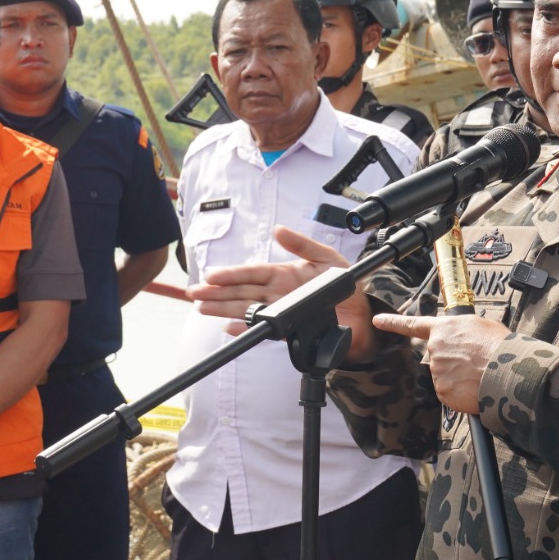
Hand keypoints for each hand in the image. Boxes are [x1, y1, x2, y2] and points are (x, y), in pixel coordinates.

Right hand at [189, 228, 369, 340]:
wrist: (363, 316)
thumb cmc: (346, 285)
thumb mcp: (327, 258)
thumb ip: (303, 245)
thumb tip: (278, 230)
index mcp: (284, 273)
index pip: (252, 272)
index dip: (232, 274)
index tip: (213, 275)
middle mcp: (277, 293)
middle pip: (242, 292)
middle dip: (217, 292)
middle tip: (195, 293)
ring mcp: (280, 311)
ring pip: (246, 309)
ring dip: (223, 309)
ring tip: (202, 308)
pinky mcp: (287, 329)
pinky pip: (263, 329)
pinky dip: (246, 329)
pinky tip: (230, 330)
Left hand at [371, 312, 508, 414]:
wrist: (506, 370)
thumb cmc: (500, 346)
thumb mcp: (481, 327)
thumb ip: (464, 332)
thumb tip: (465, 341)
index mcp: (444, 329)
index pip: (413, 325)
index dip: (393, 323)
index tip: (377, 321)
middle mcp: (435, 348)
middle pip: (439, 359)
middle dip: (454, 364)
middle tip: (476, 365)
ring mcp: (437, 370)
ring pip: (445, 378)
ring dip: (459, 379)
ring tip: (480, 375)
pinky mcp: (442, 390)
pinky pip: (450, 394)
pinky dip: (461, 394)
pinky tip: (475, 388)